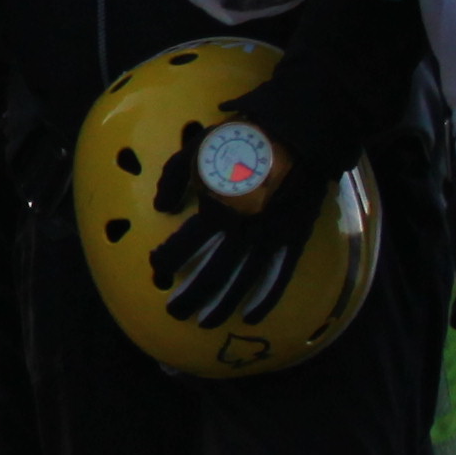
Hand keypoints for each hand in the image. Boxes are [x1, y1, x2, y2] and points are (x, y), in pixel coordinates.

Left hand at [146, 134, 324, 329]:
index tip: (156, 267)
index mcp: (216, 207)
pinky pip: (279, 275)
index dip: (166, 258)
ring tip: (205, 322)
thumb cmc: (242, 137)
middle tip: (174, 312)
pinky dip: (265, 298)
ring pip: (242, 281)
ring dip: (222, 304)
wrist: (299, 131)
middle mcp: (242, 228)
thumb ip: (174, 178)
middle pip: (212, 272)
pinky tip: (251, 315)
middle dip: (191, 296)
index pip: (183, 244)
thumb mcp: (197, 148)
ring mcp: (270, 236)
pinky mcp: (293, 237)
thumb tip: (160, 207)